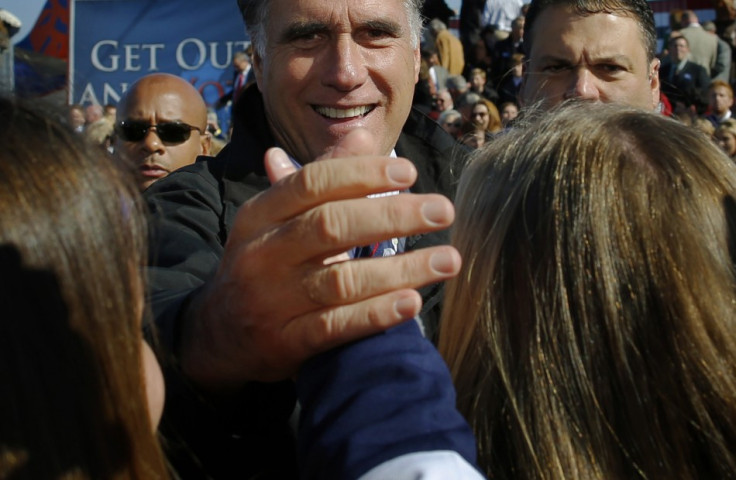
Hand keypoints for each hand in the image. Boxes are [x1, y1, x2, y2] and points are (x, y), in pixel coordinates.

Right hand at [180, 129, 460, 386]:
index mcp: (259, 215)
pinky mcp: (285, 342)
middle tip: (442, 210)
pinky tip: (413, 302)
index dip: (361, 174)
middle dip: (392, 215)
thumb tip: (362, 136)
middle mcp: (262, 254)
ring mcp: (271, 301)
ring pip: (341, 280)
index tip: (409, 172)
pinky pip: (335, 327)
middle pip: (331, 226)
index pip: (312, 183)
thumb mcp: (276, 217)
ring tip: (448, 259)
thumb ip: (321, 178)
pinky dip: (375, 315)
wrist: (217, 334)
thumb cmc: (263, 264)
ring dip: (400, 269)